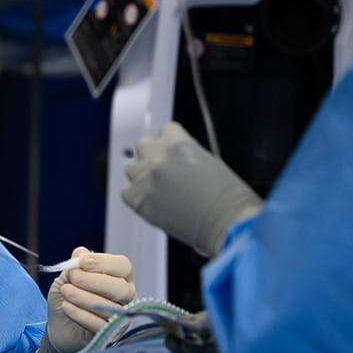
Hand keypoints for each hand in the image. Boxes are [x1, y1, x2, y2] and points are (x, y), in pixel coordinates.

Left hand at [33, 247, 136, 352]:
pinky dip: (81, 315)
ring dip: (84, 297)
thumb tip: (81, 252)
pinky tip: (66, 307)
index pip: (123, 266)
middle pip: (120, 288)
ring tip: (66, 291)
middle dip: (94, 281)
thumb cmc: (68, 297)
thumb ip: (76, 265)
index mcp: (121, 277)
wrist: (59, 326)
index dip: (103, 262)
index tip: (81, 262)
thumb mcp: (68, 277)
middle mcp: (126, 296)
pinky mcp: (111, 336)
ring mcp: (121, 317)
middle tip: (72, 277)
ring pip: (110, 308)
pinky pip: (100, 326)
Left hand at [121, 122, 262, 256]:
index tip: (173, 152)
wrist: (226, 222)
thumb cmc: (227, 197)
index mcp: (177, 143)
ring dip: (142, 175)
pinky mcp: (139, 200)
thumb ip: (185, 154)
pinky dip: (136, 196)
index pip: (164, 130)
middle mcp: (158, 157)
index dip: (170, 142)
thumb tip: (175, 158)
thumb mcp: (210, 161)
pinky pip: (126, 192)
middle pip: (143, 145)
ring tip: (158, 188)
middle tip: (164, 170)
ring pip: (131, 168)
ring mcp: (146, 179)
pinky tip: (151, 201)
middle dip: (152, 155)